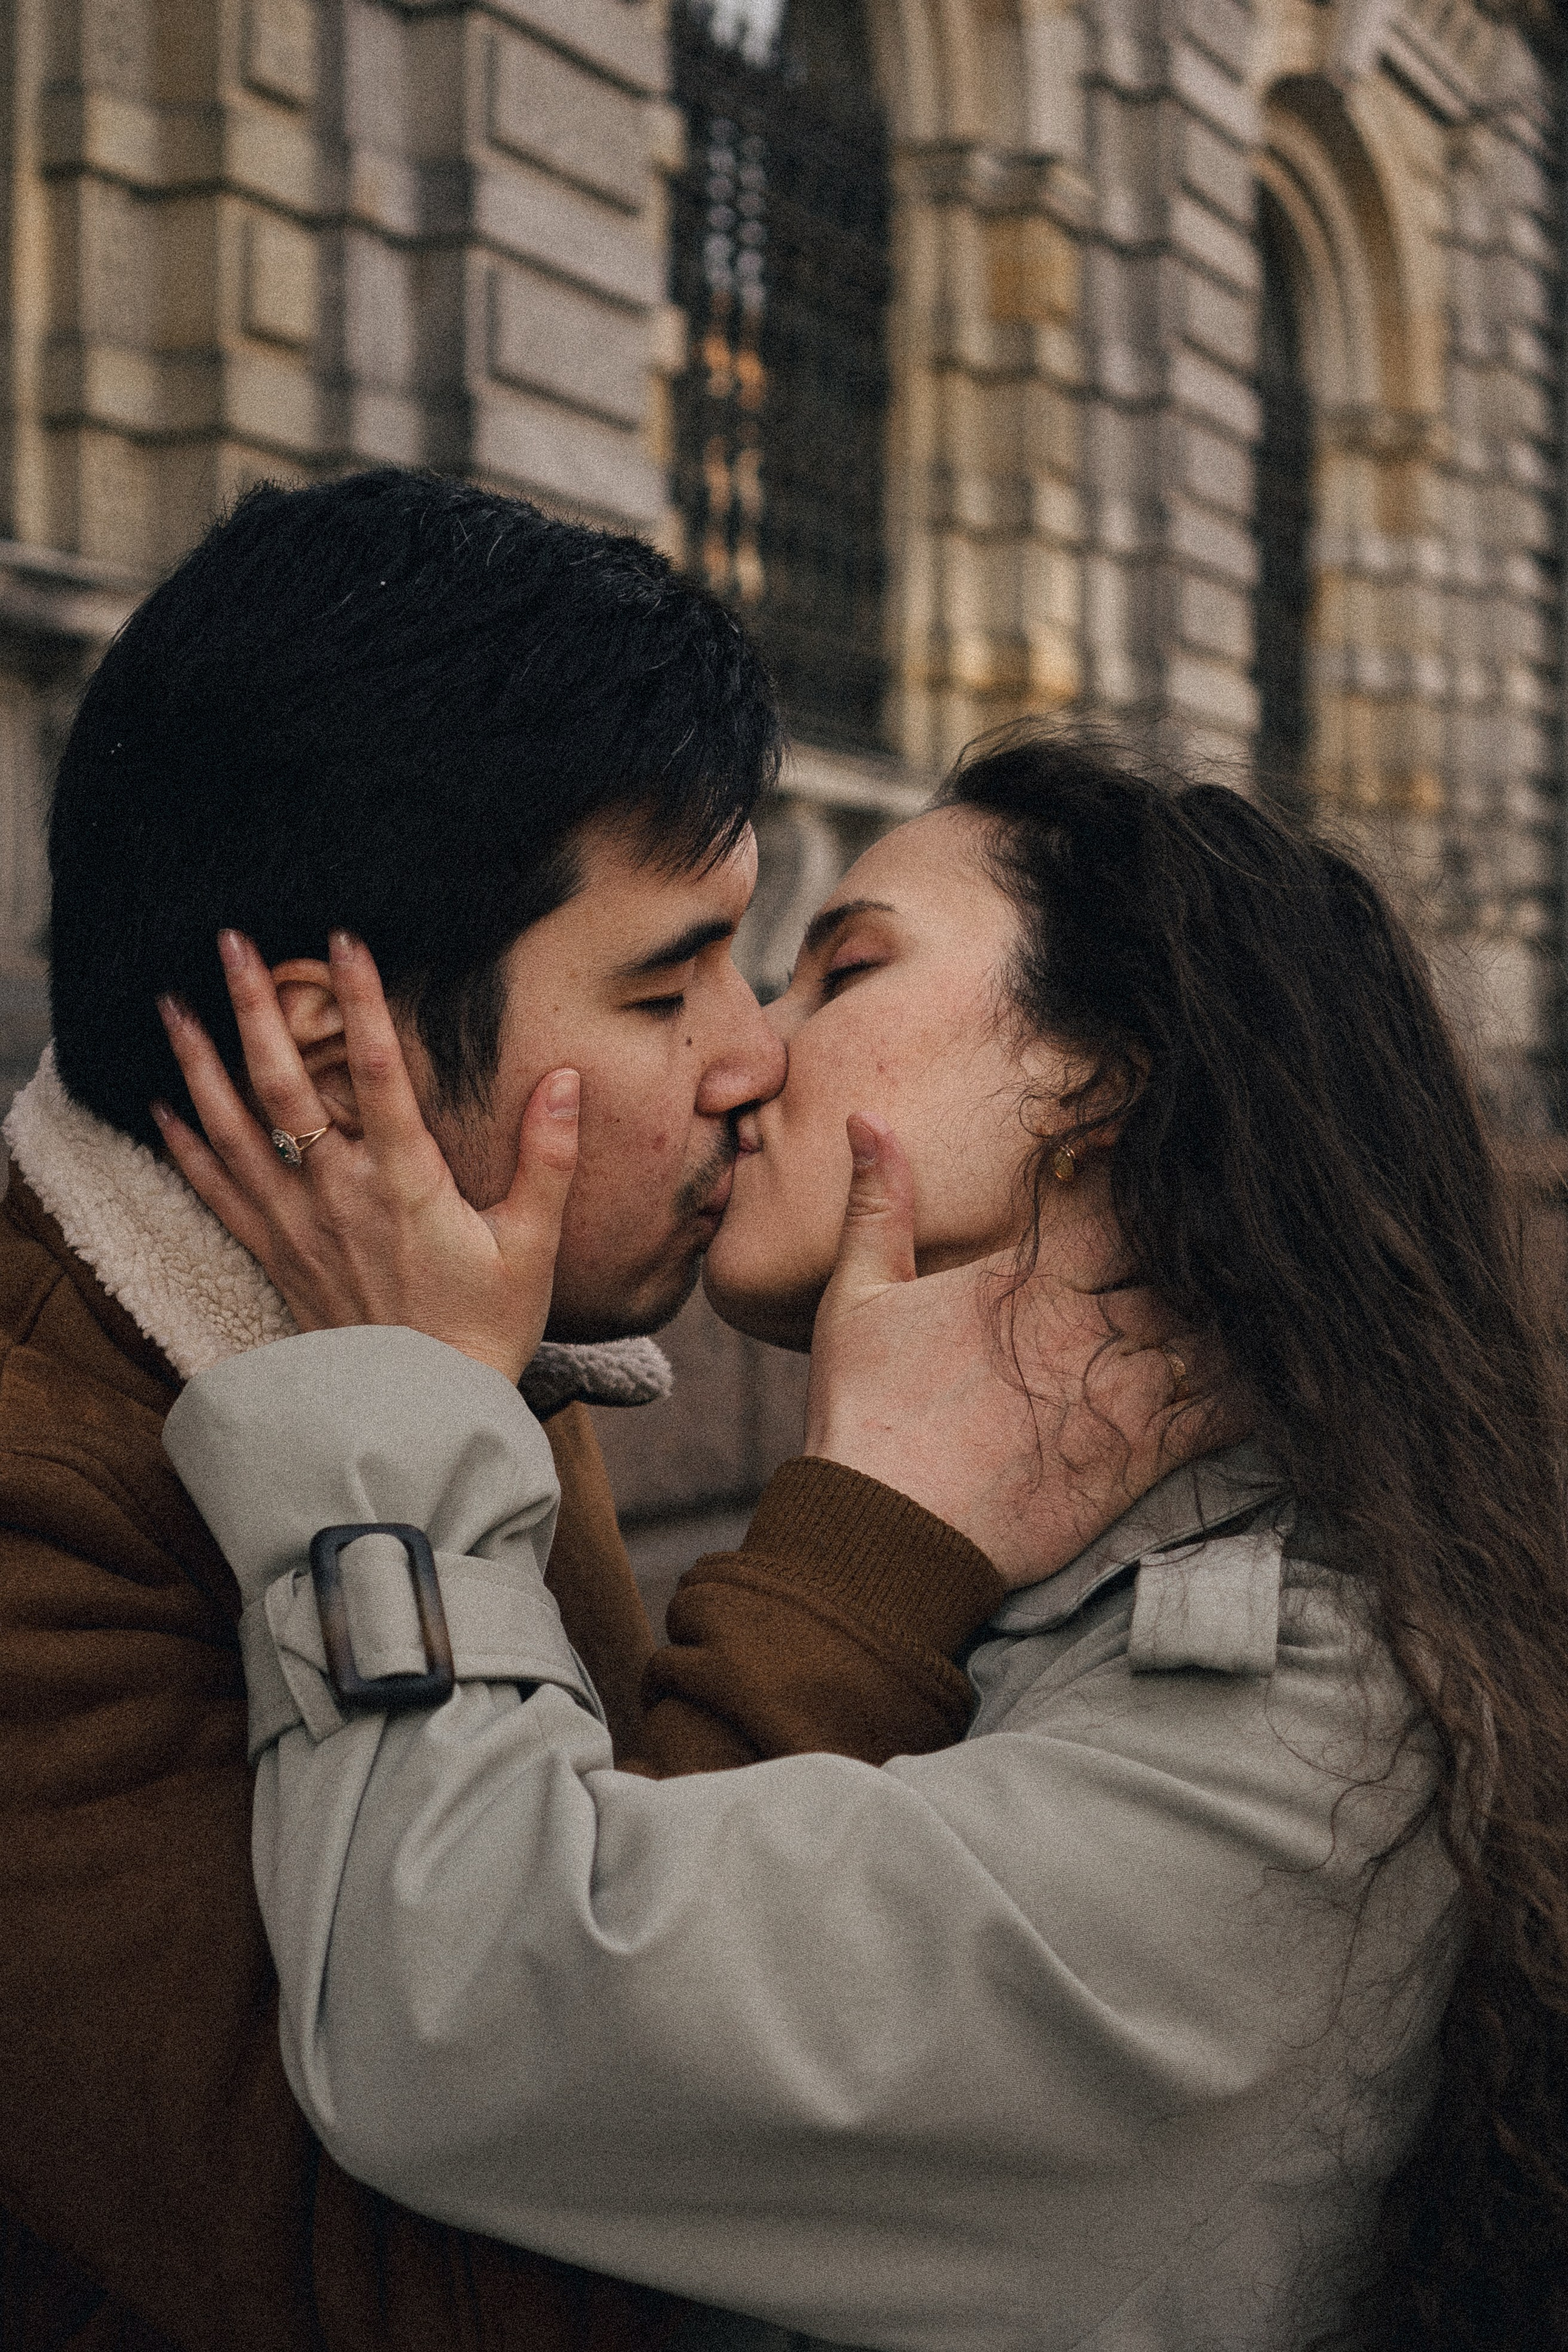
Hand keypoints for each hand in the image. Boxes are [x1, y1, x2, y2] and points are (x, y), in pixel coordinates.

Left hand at [152, 931, 578, 1386]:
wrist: (424, 1414)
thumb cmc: (487, 1330)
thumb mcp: (533, 1246)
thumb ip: (549, 1159)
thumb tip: (563, 1080)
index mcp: (407, 1186)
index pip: (380, 1074)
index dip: (362, 1003)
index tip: (345, 940)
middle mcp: (340, 1196)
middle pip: (285, 1087)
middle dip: (255, 1009)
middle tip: (231, 943)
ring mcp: (299, 1226)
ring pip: (235, 1131)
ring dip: (199, 1064)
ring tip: (169, 1004)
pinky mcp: (276, 1256)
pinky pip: (217, 1193)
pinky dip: (186, 1147)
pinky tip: (162, 1107)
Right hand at [805, 1116, 1242, 1588]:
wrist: (885, 1534)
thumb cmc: (863, 1415)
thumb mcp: (857, 1298)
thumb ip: (877, 1205)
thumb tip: (865, 1117)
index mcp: (1026, 1279)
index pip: (1113, 1198)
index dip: (1146, 1169)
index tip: (1163, 1151)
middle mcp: (1083, 1328)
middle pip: (1178, 1258)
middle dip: (1208, 1237)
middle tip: (1239, 1215)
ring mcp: (1119, 1395)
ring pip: (1212, 1328)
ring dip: (1240, 1303)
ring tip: (1271, 1280)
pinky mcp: (1140, 1459)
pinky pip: (1224, 1412)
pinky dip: (1258, 1383)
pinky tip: (1284, 1364)